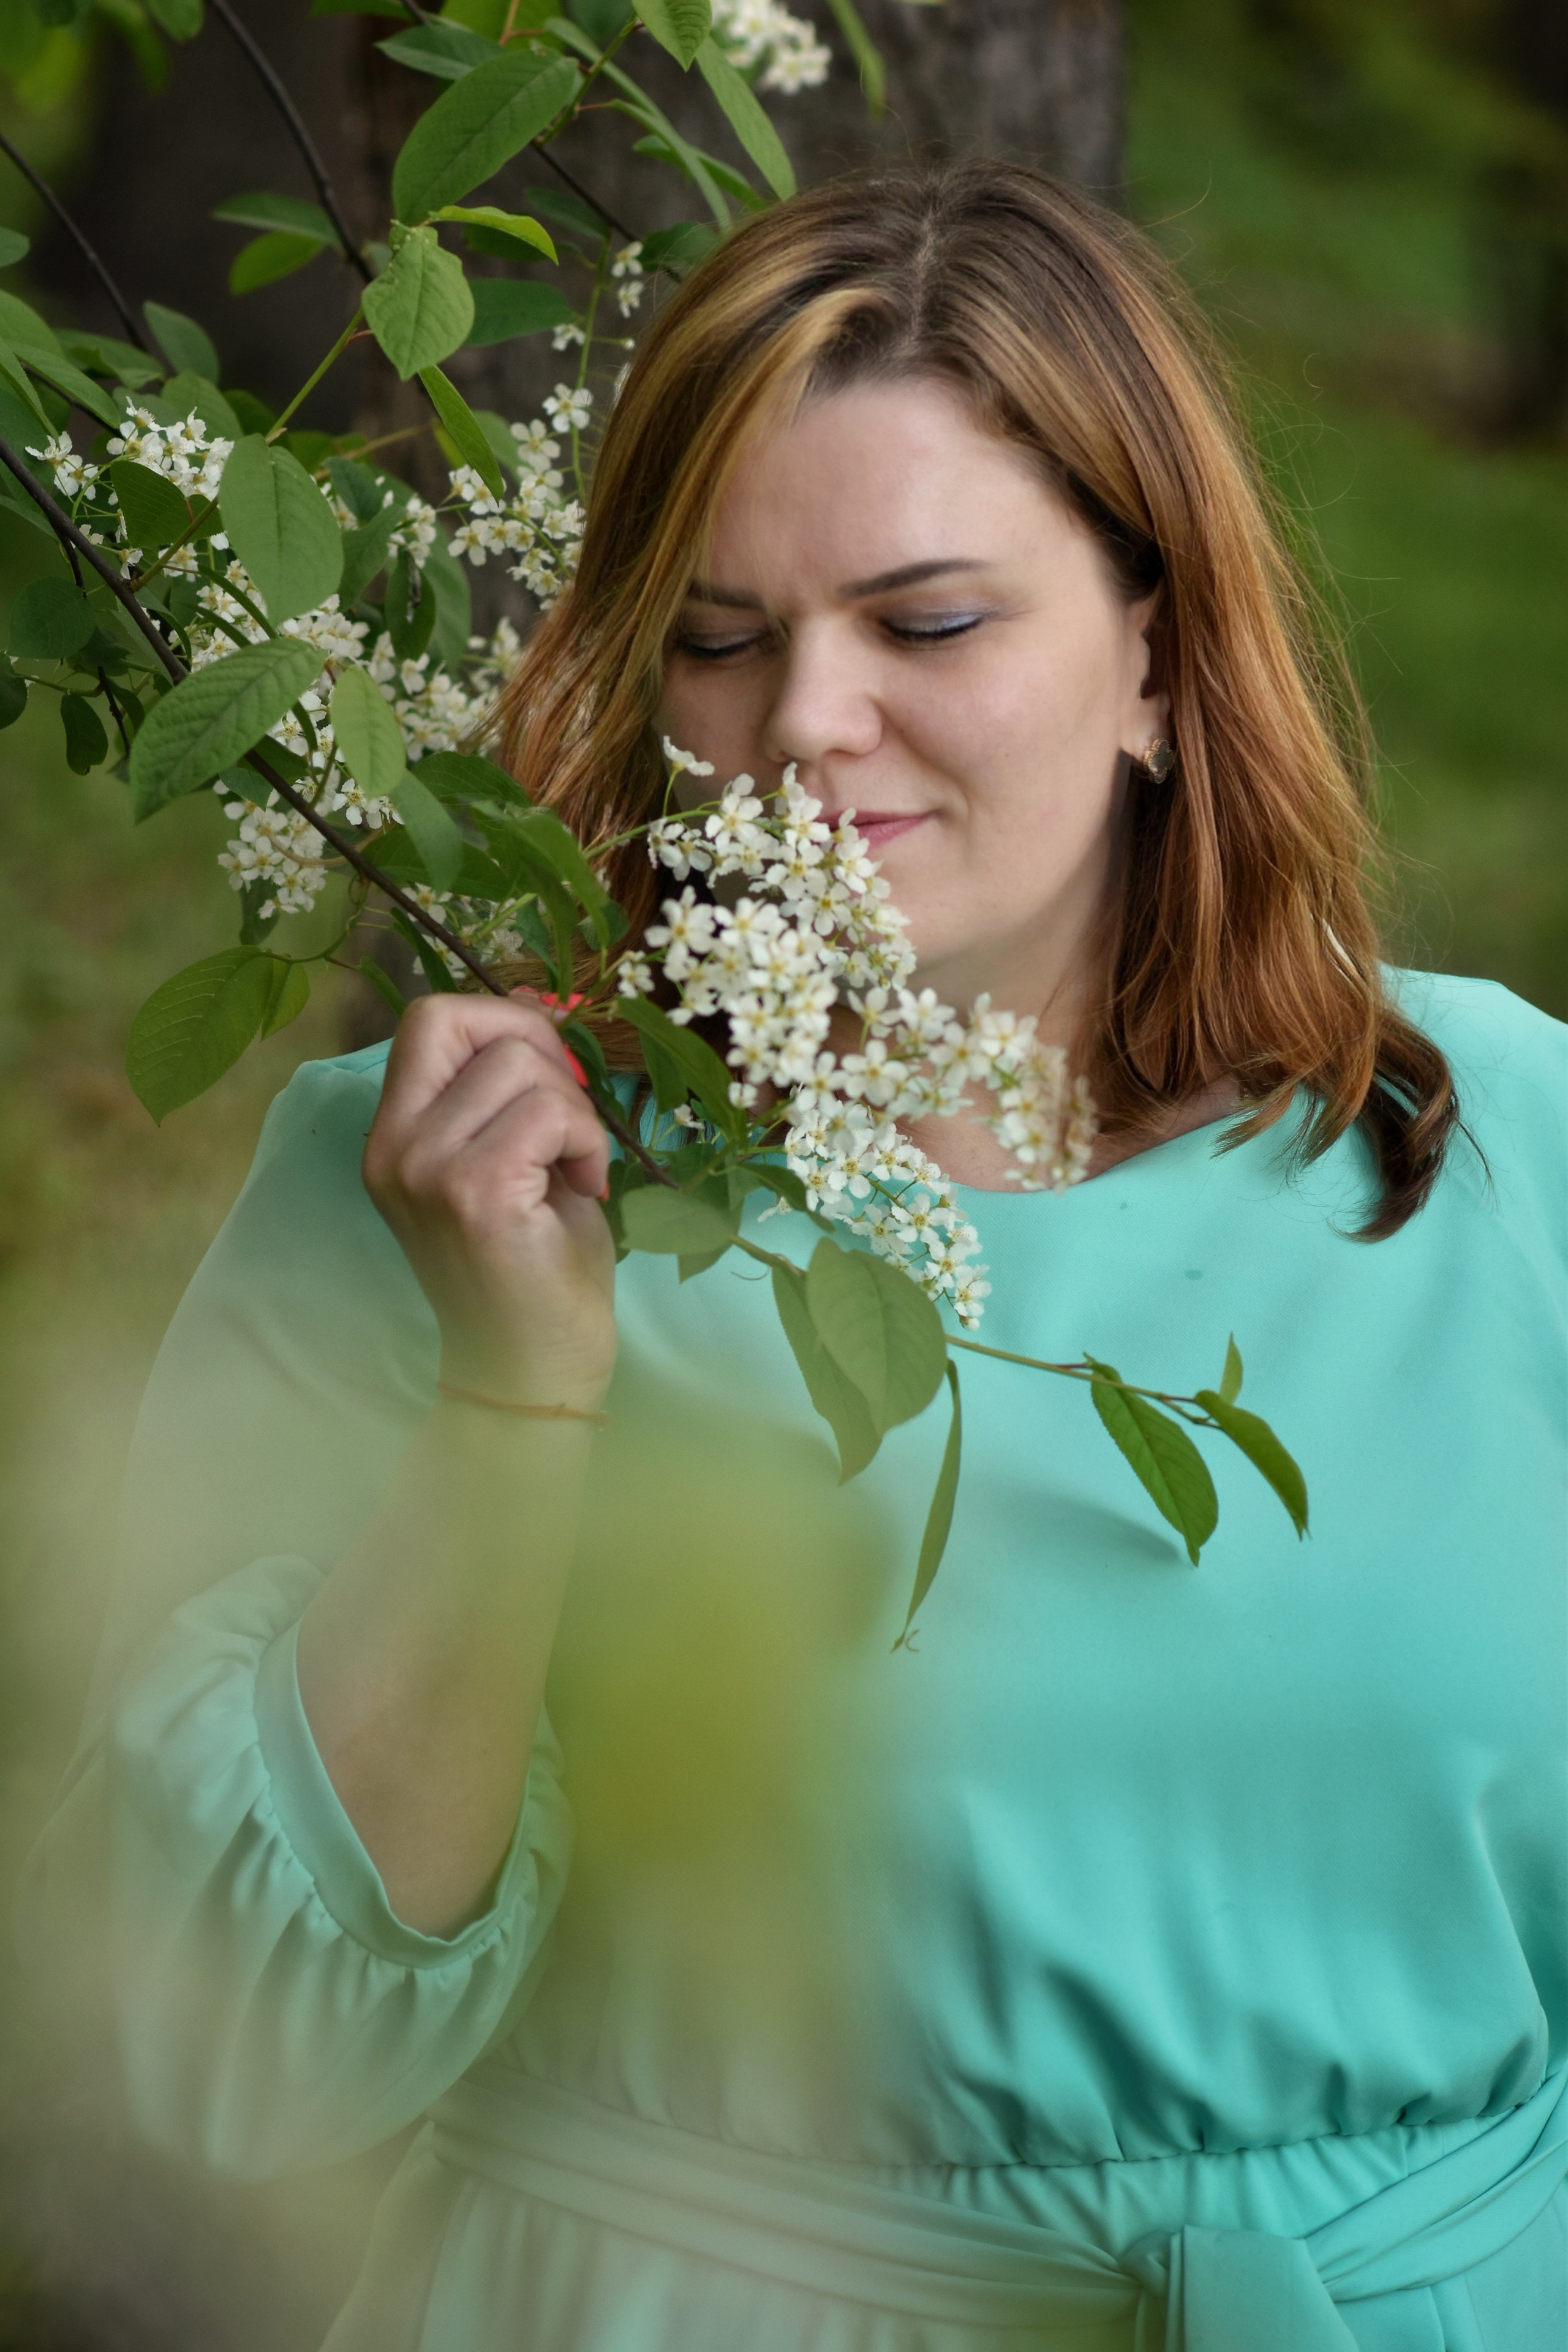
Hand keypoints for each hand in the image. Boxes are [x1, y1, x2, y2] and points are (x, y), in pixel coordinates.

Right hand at [363, 992, 617, 1411]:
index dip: (501, 1023)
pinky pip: (549, 1112)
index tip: (548, 1076)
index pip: (429, 1019)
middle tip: (568, 1119)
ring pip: (517, 1064)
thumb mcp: (511, 1159)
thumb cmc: (535, 1269)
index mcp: (393, 1137)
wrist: (533, 1370)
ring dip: (573, 1109)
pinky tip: (584, 1188)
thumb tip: (533, 1010)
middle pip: (455, 1018)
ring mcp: (425, 1169)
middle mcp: (392, 1148)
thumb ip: (506, 1090)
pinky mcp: (474, 1192)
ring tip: (575, 1170)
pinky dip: (585, 1140)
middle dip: (537, 1050)